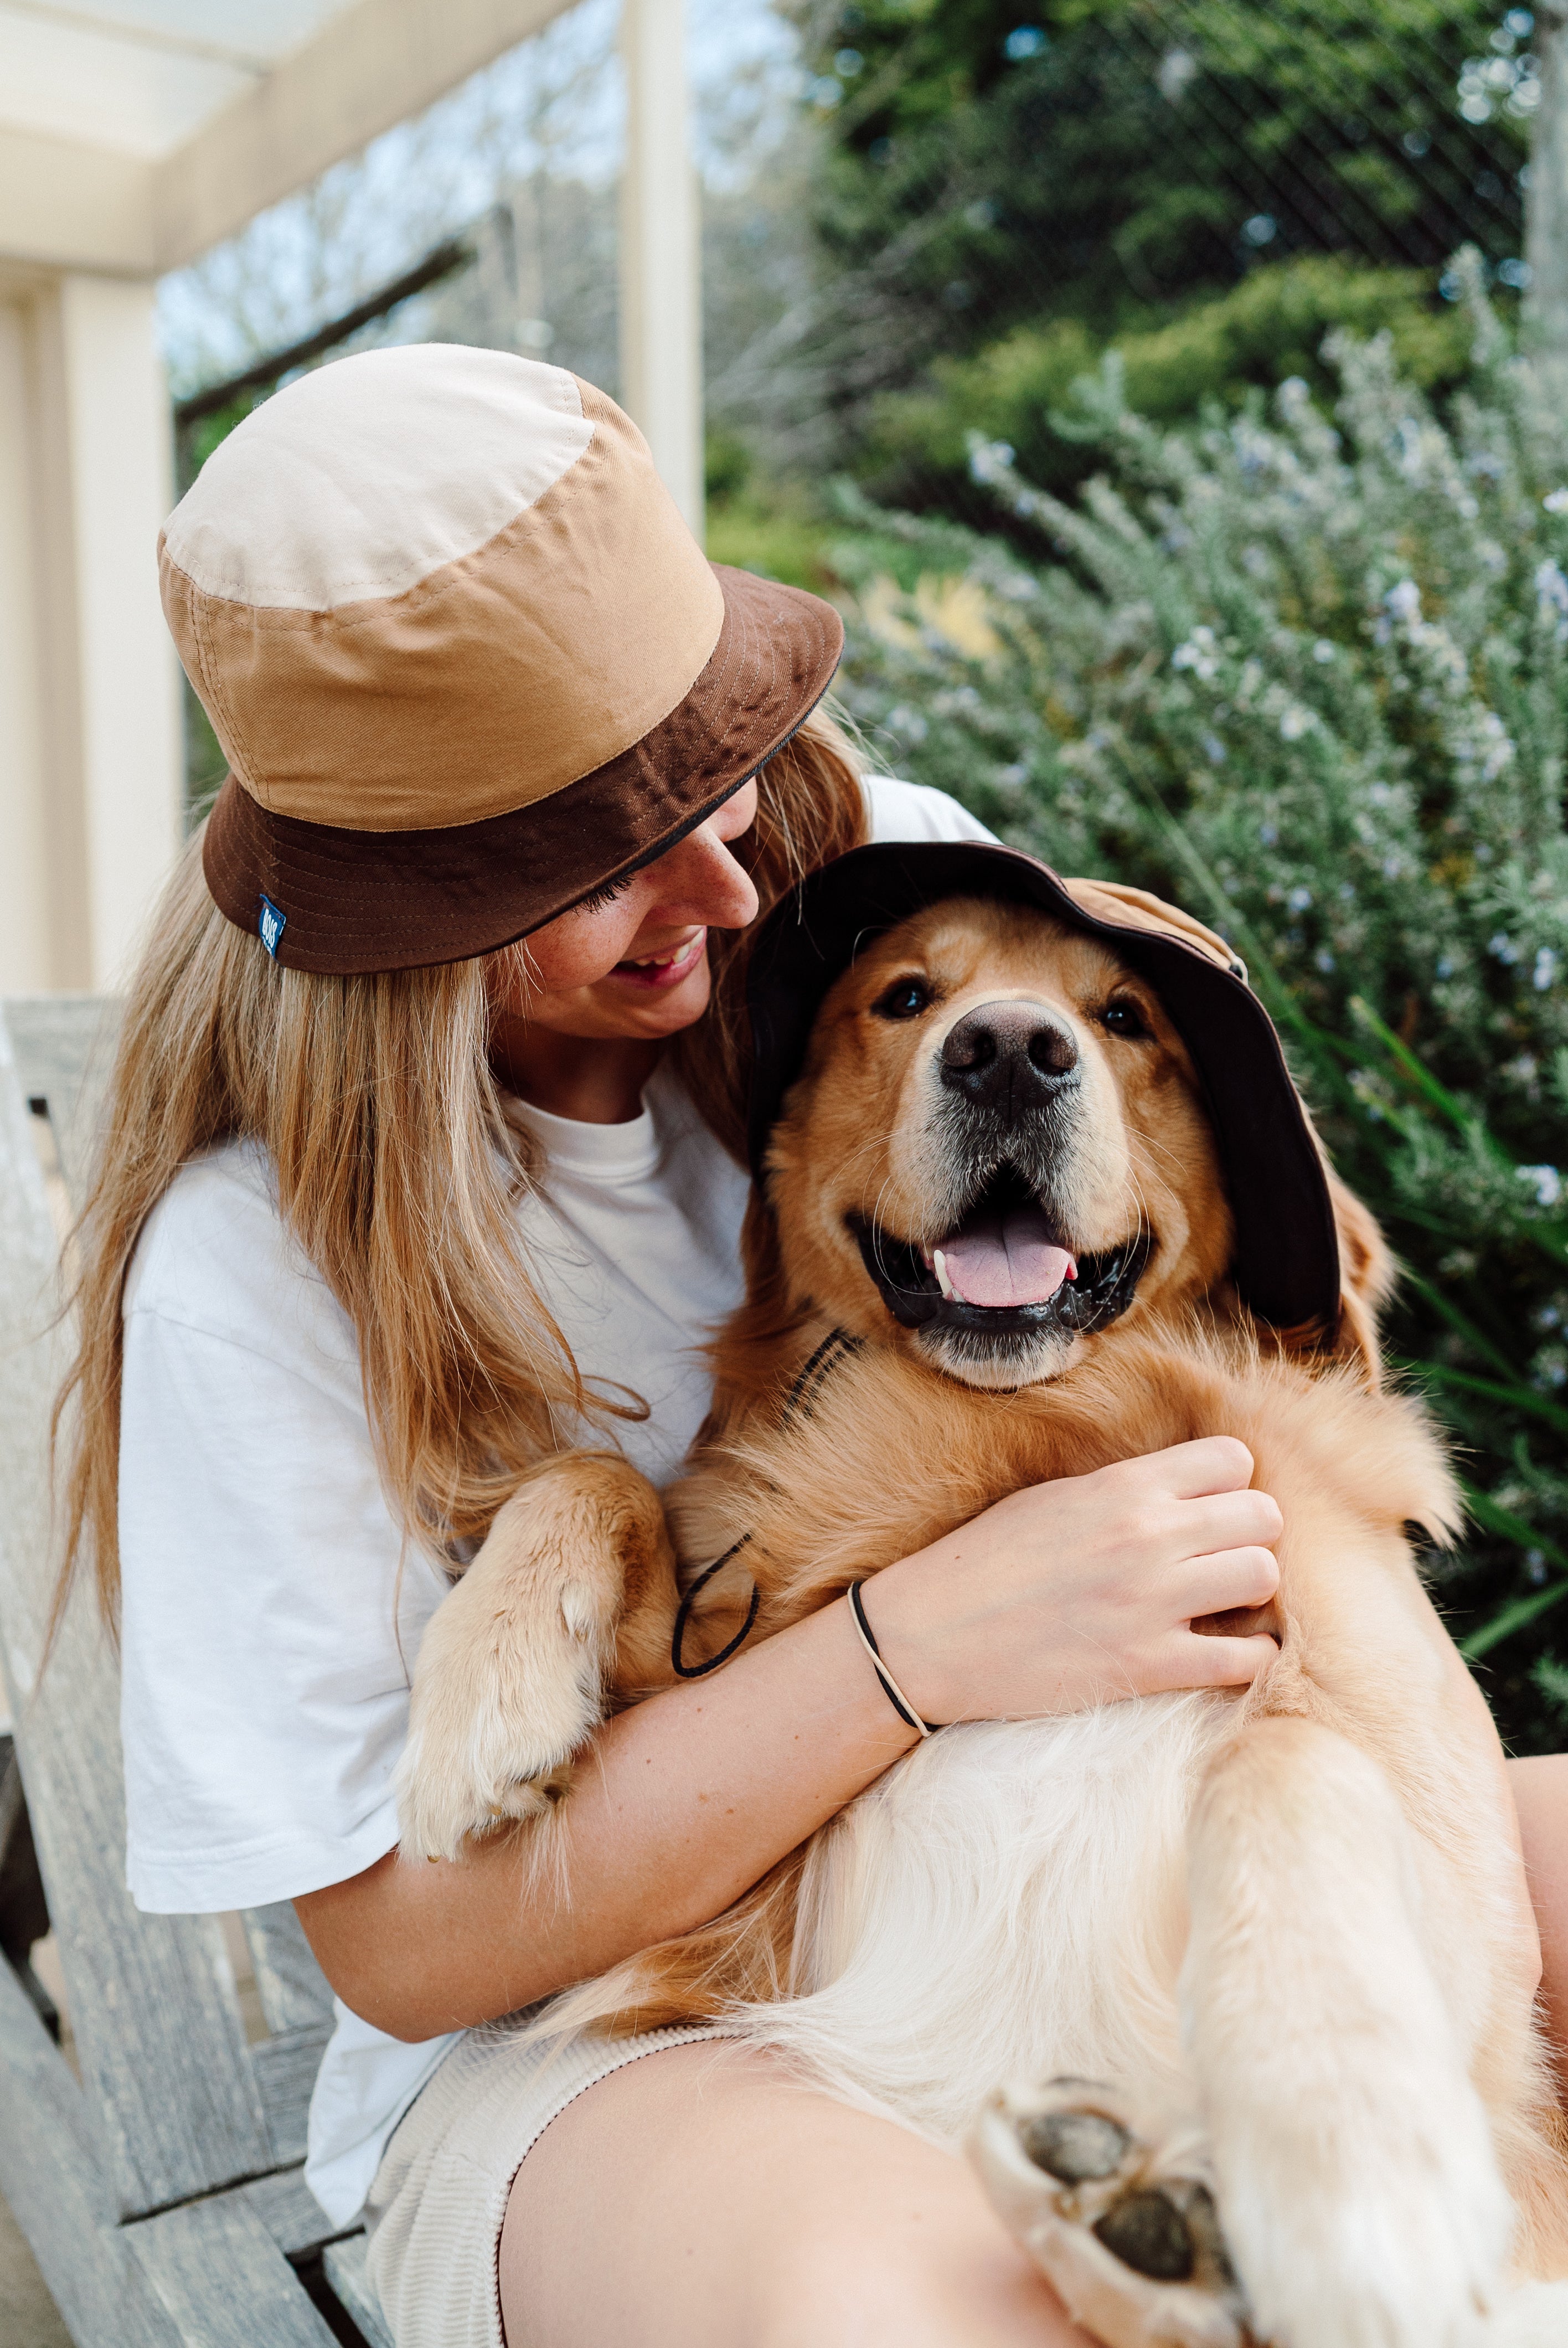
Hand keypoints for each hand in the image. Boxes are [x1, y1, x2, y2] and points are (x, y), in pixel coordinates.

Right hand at [864, 1437, 1281, 1724]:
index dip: (1230, 1482)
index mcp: (1123, 1488)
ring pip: (1264, 1575)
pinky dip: (1251, 1656)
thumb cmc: (984, 1561)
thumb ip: (1124, 1489)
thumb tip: (1180, 1490)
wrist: (931, 1635)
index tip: (1211, 1504)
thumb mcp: (1053, 1498)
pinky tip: (1232, 1651)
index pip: (1232, 1459)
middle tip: (1223, 1552)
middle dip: (1252, 1532)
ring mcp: (1151, 1603)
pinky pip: (1244, 1659)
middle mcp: (1146, 1537)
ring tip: (1226, 1599)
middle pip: (1264, 1515)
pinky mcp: (1148, 1665)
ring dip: (1252, 1587)